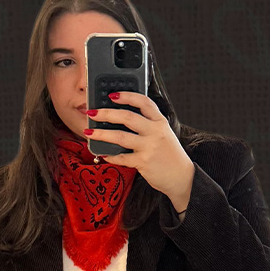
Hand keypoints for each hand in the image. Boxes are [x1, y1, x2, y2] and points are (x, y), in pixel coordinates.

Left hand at [84, 91, 195, 213]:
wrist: (181, 176)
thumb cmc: (169, 155)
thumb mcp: (163, 134)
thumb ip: (148, 125)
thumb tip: (123, 119)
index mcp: (160, 121)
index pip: (144, 102)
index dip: (127, 96)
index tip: (112, 95)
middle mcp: (155, 131)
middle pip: (128, 117)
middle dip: (107, 113)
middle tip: (92, 112)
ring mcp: (149, 146)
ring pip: (120, 136)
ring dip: (102, 134)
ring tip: (88, 132)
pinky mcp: (143, 161)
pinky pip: (121, 157)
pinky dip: (110, 156)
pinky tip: (102, 154)